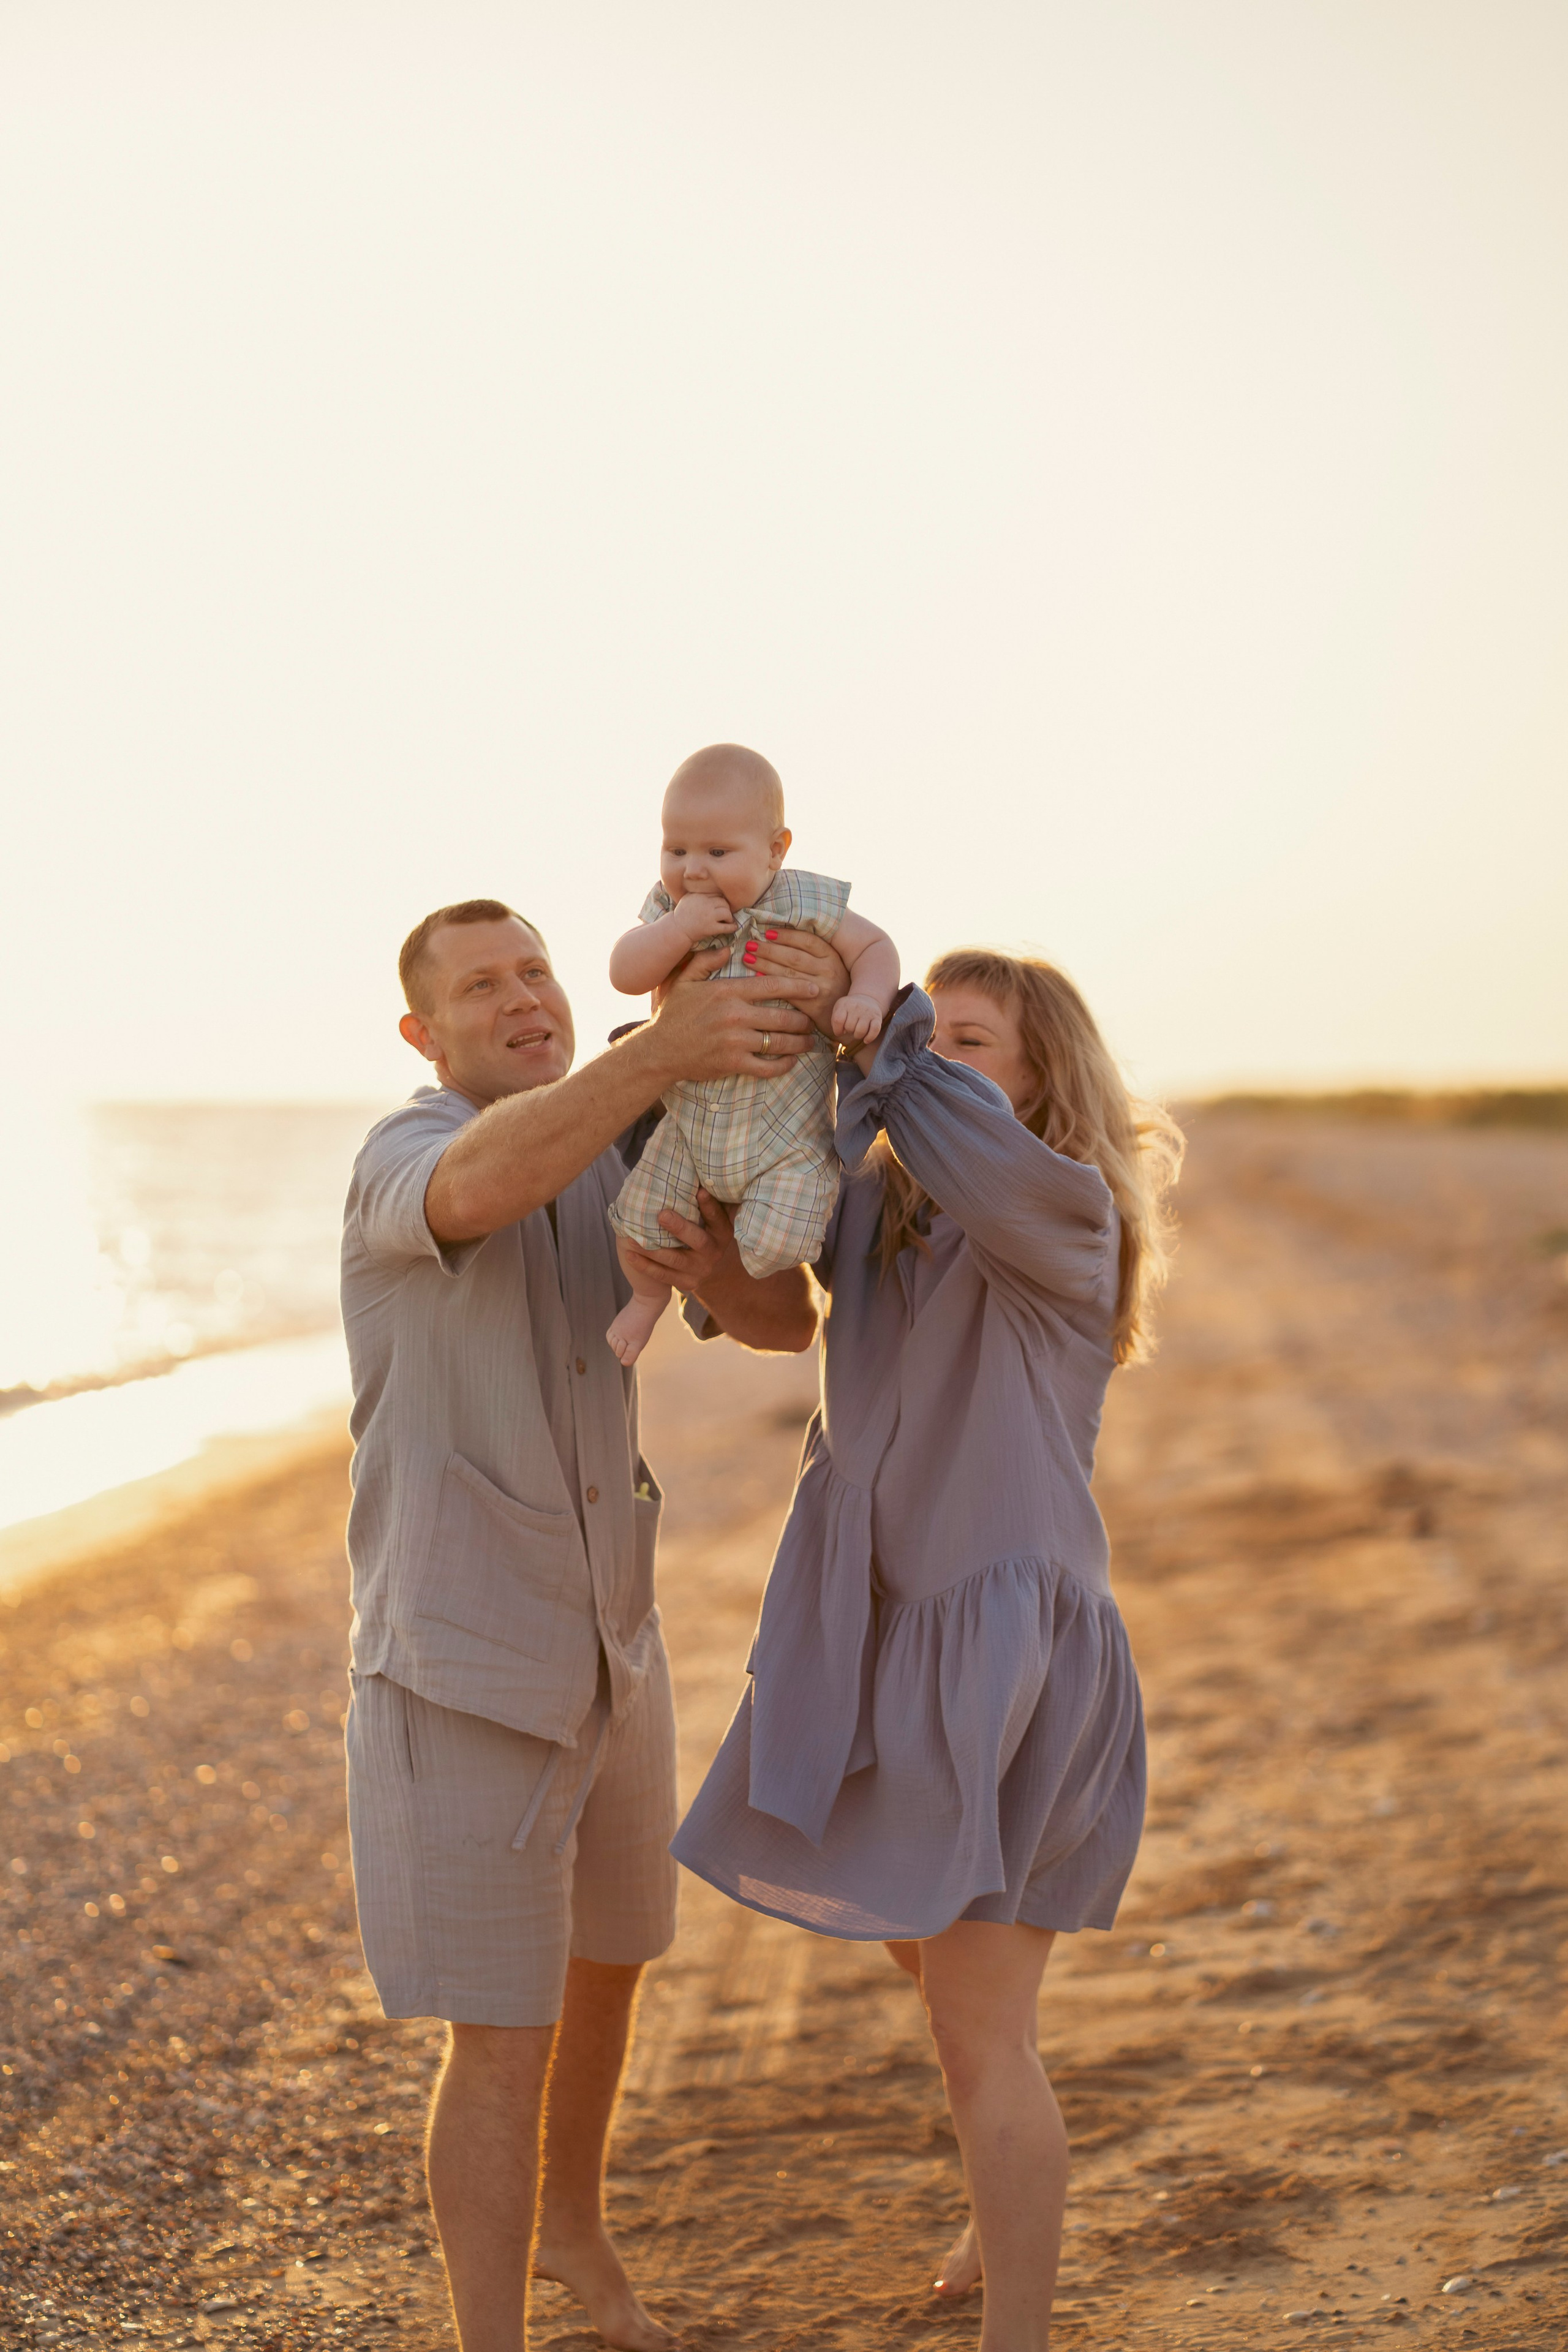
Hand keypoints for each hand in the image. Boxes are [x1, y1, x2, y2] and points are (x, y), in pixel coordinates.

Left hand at [617, 1191, 736, 1296]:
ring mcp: (700, 1270)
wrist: (706, 1271)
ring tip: (632, 1238)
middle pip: (698, 1241)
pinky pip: (663, 1275)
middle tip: (662, 1214)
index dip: (709, 1206)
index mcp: (722, 1233)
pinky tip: (630, 1255)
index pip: (717, 1218)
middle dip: (680, 1228)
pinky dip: (645, 1266)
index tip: (699, 1191)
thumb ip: (705, 1202)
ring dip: (653, 1250)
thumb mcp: (711, 1220)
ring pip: (675, 1260)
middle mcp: (714, 1253)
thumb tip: (695, 1174)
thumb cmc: (703, 1232)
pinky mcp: (686, 1283)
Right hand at [647, 951, 818, 1080]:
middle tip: (813, 1021)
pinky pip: (767, 1066)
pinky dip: (783, 1065)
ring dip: (799, 1043)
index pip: (772, 985)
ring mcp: (735, 1041)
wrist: (658, 1050)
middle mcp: (735, 1015)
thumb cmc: (673, 1014)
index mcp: (727, 991)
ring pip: (779, 1042)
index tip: (814, 988)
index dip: (798, 987)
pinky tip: (791, 1062)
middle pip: (782, 1016)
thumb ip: (705, 960)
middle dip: (803, 1020)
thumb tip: (728, 948)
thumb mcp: (684, 980)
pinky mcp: (733, 1063)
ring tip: (809, 1042)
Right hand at [672, 891, 735, 942]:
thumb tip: (708, 883)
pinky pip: (726, 927)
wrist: (677, 929)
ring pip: (727, 913)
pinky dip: (732, 927)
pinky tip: (733, 927)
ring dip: (729, 917)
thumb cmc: (682, 913)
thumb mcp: (688, 897)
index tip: (720, 905)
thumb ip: (699, 892)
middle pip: (724, 903)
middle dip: (726, 908)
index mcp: (701, 896)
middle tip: (725, 913)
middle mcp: (705, 905)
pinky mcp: (710, 928)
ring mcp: (709, 917)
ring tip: (728, 920)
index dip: (720, 900)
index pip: (717, 895)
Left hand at [745, 925, 850, 1040]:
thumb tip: (781, 939)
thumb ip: (813, 955)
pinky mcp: (814, 1006)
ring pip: (788, 973)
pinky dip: (771, 984)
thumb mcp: (831, 967)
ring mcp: (822, 988)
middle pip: (793, 956)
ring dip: (765, 964)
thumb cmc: (834, 988)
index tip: (768, 932)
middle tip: (750, 944)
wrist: (850, 1018)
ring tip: (748, 957)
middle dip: (769, 949)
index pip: (807, 941)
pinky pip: (788, 993)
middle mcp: (828, 970)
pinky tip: (756, 978)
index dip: (786, 936)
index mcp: (832, 957)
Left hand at [831, 993, 882, 1042]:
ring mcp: (868, 1012)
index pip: (838, 1020)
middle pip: (849, 1027)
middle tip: (851, 1027)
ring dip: (857, 1036)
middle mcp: (856, 1006)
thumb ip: (835, 1021)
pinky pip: (874, 1030)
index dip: (837, 1030)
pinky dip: (870, 1038)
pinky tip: (866, 1040)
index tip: (840, 1031)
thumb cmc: (849, 1009)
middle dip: (848, 1031)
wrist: (867, 999)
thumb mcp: (839, 1009)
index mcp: (844, 1004)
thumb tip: (842, 1032)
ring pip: (861, 1031)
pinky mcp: (877, 1017)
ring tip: (857, 1032)